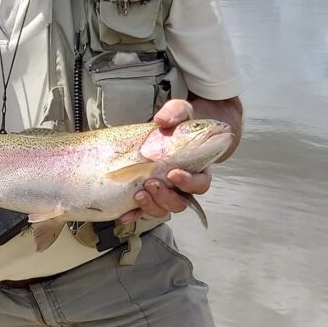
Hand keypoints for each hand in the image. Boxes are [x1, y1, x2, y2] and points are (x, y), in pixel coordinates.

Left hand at [120, 100, 211, 224]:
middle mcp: (184, 185)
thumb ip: (174, 113)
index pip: (201, 184)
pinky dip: (136, 214)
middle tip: (151, 183)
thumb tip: (162, 121)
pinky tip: (126, 215)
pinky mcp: (151, 195)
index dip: (189, 183)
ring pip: (165, 208)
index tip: (173, 174)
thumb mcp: (179, 111)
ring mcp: (167, 192)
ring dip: (152, 205)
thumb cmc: (178, 123)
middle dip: (166, 197)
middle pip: (182, 201)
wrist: (166, 129)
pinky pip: (145, 210)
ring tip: (139, 194)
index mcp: (198, 168)